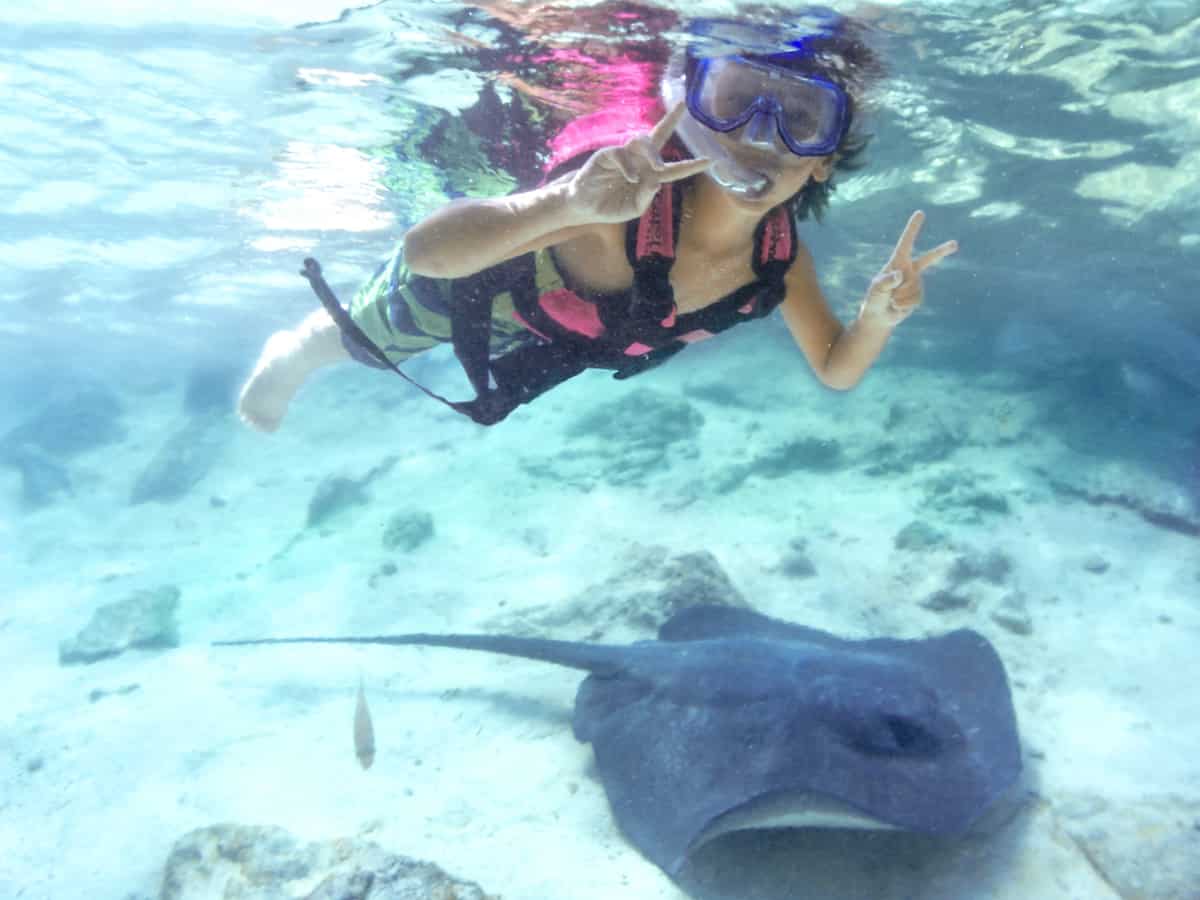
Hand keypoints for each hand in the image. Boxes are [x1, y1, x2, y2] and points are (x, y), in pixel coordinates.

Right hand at [565, 102, 712, 223]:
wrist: (584, 206)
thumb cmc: (610, 206)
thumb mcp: (633, 209)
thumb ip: (646, 197)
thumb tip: (656, 181)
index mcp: (650, 175)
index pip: (675, 169)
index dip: (692, 165)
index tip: (710, 160)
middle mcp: (641, 161)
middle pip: (659, 136)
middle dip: (671, 119)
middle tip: (683, 106)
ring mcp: (625, 156)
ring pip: (643, 141)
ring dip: (653, 152)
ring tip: (658, 166)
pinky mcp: (608, 154)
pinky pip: (622, 154)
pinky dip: (628, 167)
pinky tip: (630, 178)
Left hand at [860, 211, 957, 326]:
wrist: (879, 318)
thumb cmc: (873, 300)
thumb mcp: (875, 290)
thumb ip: (885, 282)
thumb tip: (900, 275)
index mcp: (897, 262)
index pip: (906, 243)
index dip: (913, 228)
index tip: (920, 213)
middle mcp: (909, 270)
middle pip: (929, 259)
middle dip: (942, 251)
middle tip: (955, 244)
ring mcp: (915, 282)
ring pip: (915, 288)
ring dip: (901, 297)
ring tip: (891, 300)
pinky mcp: (918, 295)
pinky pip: (916, 299)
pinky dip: (905, 305)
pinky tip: (897, 306)